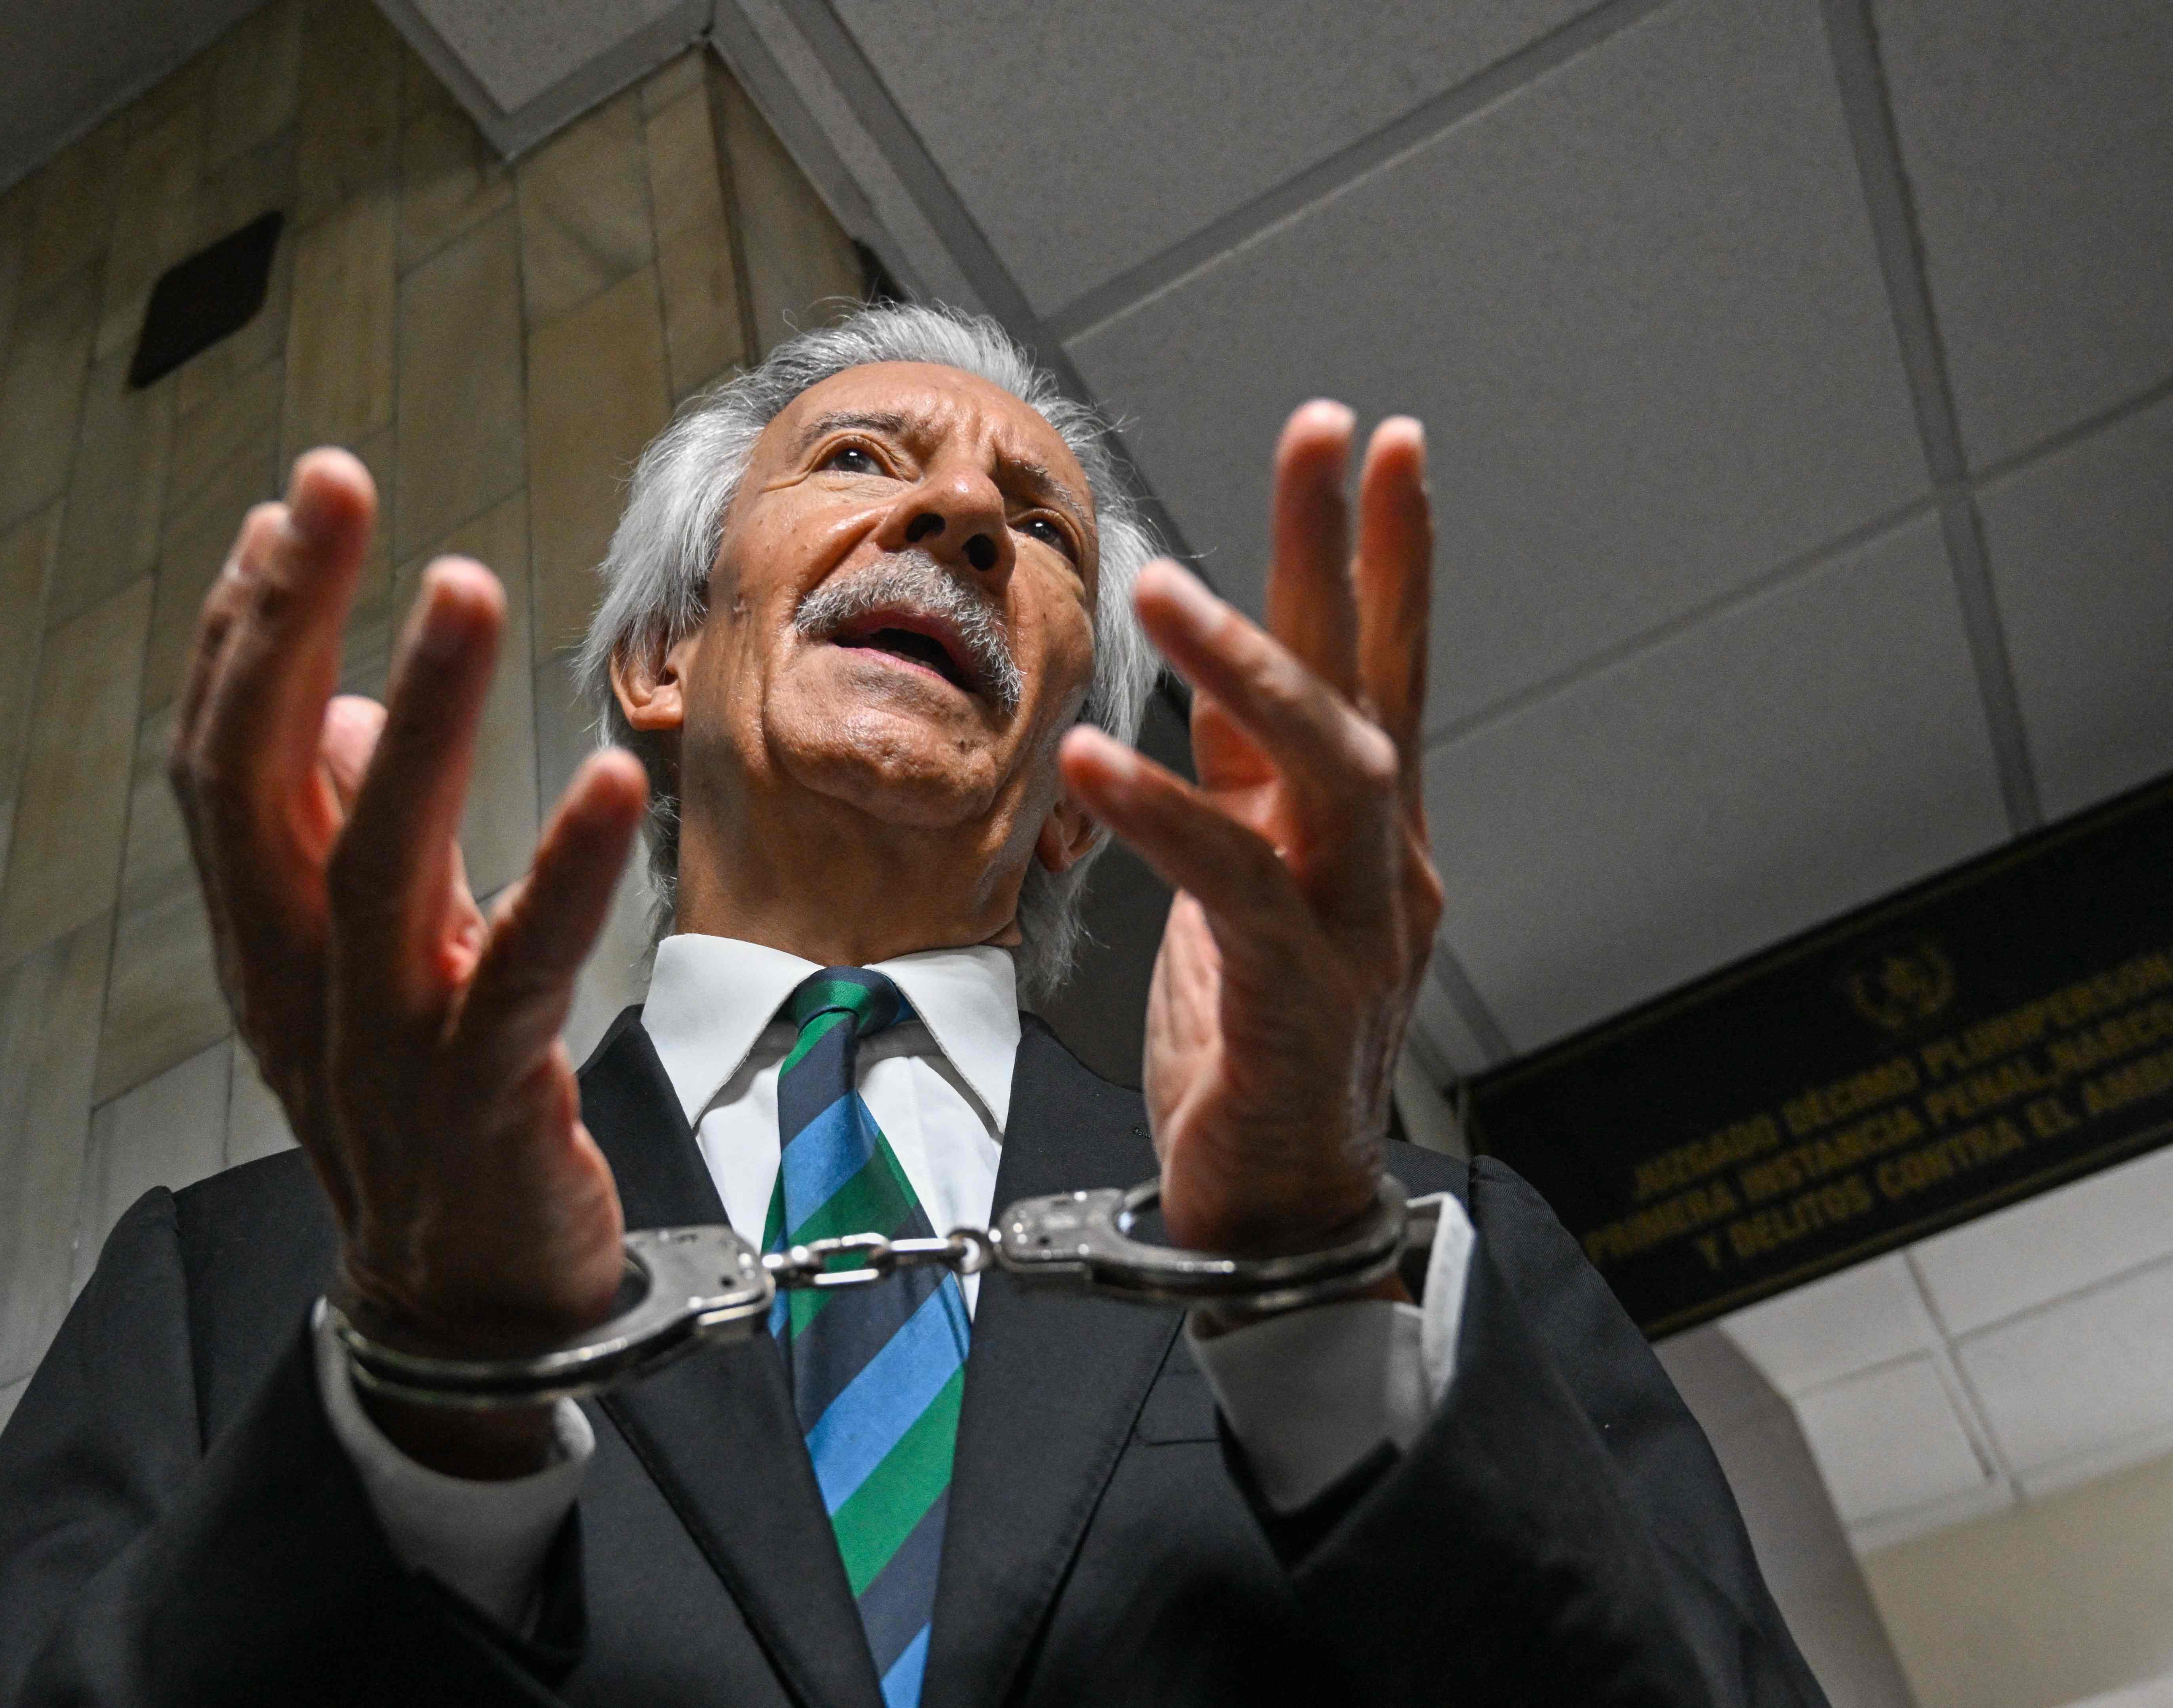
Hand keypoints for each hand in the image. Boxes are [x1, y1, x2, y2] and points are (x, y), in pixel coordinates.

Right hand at [169, 449, 647, 1472]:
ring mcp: (380, 1042)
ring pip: (379, 859)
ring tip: (460, 583)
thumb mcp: (363, 962)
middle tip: (331, 486)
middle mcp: (298, 977)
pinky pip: (518, 974)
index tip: (285, 512)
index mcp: (265, 936)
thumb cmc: (415, 1106)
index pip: (225, 759)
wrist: (460, 1305)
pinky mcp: (479, 1098)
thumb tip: (358, 704)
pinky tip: (608, 783)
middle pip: (265, 779)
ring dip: (426, 715)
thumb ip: (345, 834)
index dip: (246, 630)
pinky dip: (562, 877)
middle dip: (289, 622)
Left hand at [1060, 404, 1438, 1267]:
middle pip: (1371, 683)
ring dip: (1248, 666)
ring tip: (1167, 585)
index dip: (1381, 555)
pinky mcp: (1301, 1001)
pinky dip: (1163, 817)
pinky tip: (1094, 762)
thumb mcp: (1249, 891)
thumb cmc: (1256, 1044)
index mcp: (1358, 836)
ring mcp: (1354, 932)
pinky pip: (1236, 887)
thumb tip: (1219, 693)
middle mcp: (1380, 866)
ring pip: (1325, 766)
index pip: (1379, 668)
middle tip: (1326, 434)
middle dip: (1347, 553)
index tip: (1375, 442)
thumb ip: (1245, 795)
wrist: (1276, 1204)